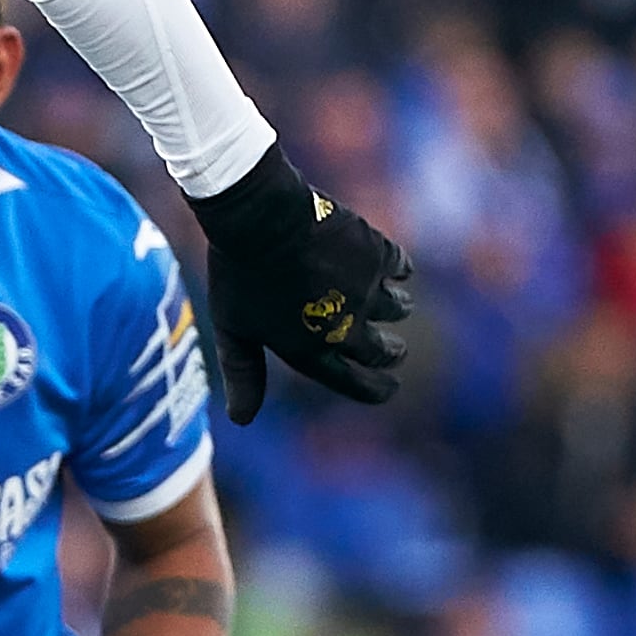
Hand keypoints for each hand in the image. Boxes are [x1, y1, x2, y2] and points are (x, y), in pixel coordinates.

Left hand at [188, 142, 417, 421]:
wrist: (258, 214)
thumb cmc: (239, 272)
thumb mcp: (233, 330)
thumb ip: (244, 374)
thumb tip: (242, 420)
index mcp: (311, 351)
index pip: (358, 384)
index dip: (378, 389)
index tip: (391, 388)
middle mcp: (345, 328)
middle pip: (384, 350)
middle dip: (392, 353)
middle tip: (394, 350)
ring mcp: (365, 290)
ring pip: (399, 309)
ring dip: (398, 308)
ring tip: (397, 304)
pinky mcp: (377, 254)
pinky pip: (402, 268)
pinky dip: (400, 270)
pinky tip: (396, 268)